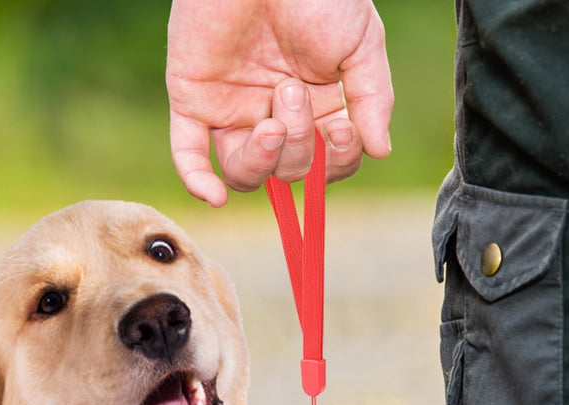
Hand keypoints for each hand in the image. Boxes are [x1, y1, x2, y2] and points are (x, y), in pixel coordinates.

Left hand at [166, 0, 393, 205]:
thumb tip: (380, 151)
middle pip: (287, 172)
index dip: (334, 161)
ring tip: (272, 121)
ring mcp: (232, 111)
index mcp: (316, 107)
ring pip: (244, 173)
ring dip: (262, 161)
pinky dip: (197, 181)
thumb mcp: (361, 43)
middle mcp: (274, 116)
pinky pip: (188, 155)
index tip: (341, 129)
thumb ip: (372, 98)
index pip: (325, 163)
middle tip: (292, 91)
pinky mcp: (193, 101)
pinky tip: (213, 197)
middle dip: (298, 144)